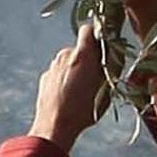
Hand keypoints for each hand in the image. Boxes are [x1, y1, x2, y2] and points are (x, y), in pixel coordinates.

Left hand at [28, 24, 106, 152]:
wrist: (54, 126)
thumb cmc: (84, 110)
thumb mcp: (105, 89)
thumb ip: (107, 69)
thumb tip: (111, 57)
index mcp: (82, 55)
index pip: (88, 29)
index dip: (96, 34)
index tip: (103, 44)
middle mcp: (65, 55)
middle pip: (79, 48)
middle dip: (88, 57)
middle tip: (96, 75)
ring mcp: (53, 66)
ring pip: (68, 61)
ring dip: (76, 69)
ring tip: (81, 90)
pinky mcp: (45, 77)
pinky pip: (59, 72)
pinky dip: (65, 79)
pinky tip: (69, 96)